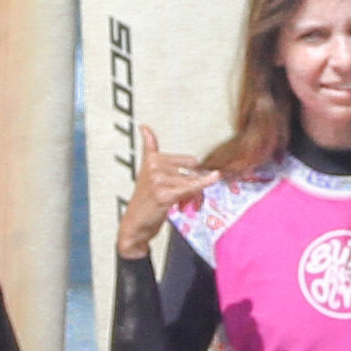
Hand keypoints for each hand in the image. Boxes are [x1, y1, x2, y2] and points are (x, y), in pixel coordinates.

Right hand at [115, 125, 210, 264]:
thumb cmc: (145, 200)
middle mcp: (154, 166)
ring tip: (185, 205)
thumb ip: (149, 147)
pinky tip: (215, 177)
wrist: (136, 224)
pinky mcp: (164, 194)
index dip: (196, 170)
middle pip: (193, 171)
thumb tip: (144, 126)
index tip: (204, 167)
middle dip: (196, 183)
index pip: (187, 160)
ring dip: (195, 195)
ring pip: (192, 181)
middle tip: (190, 198)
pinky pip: (191, 187)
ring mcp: (158, 180)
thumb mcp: (146, 170)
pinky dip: (205, 183)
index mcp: (152, 158)